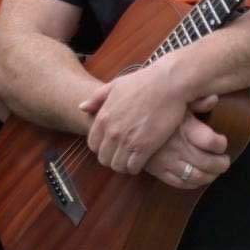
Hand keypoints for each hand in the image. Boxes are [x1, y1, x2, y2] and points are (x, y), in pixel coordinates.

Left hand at [80, 61, 220, 175]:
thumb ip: (97, 98)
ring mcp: (127, 140)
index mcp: (103, 117)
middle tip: (123, 155)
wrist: (167, 83)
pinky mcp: (144, 146)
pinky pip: (133, 167)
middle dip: (112, 158)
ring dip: (124, 165)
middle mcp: (112, 131)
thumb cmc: (143, 82)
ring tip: (132, 159)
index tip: (112, 146)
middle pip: (104, 158)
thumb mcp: (115, 85)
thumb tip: (82, 107)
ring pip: (117, 166)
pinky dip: (136, 167)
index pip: (93, 145)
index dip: (102, 148)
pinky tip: (142, 160)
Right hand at [142, 96, 230, 189]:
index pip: (213, 142)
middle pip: (209, 163)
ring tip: (214, 172)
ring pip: (196, 176)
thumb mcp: (176, 101)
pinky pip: (180, 183)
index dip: (221, 144)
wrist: (127, 120)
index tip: (222, 143)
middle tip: (225, 162)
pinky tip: (197, 178)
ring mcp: (168, 161)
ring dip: (210, 176)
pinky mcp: (158, 170)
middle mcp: (179, 147)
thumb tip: (213, 98)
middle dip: (221, 164)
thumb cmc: (155, 108)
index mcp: (185, 129)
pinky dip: (193, 184)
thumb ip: (197, 102)